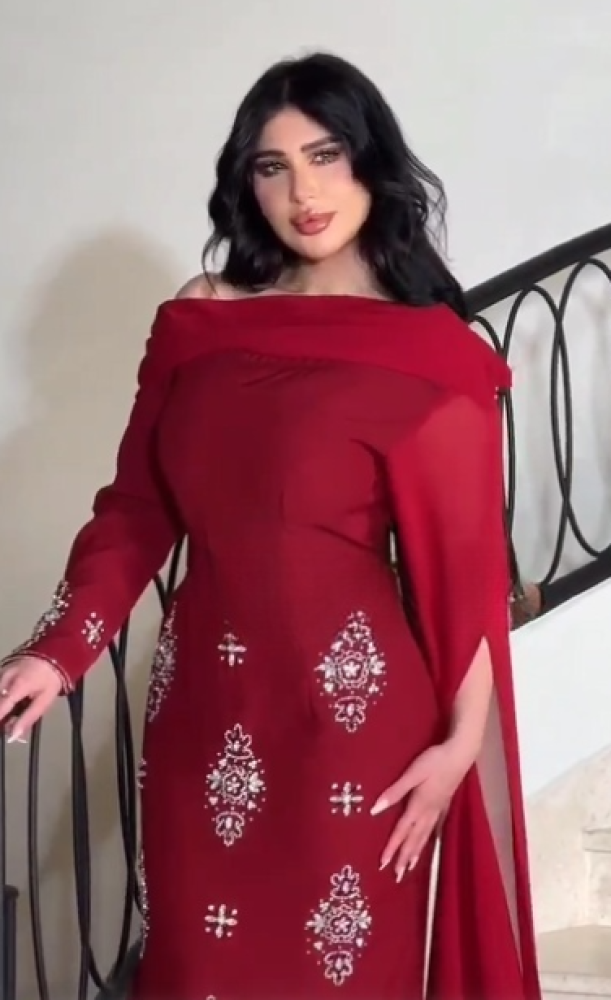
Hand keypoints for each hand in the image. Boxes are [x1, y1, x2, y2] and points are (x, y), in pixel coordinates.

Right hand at [0, 657, 62, 742]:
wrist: (52, 654)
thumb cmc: (50, 679)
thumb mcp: (44, 701)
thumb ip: (28, 718)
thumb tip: (13, 736)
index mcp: (18, 686)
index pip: (0, 708)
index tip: (1, 731)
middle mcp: (5, 678)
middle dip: (1, 714)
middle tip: (7, 724)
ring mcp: (1, 671)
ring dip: (2, 705)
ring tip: (10, 714)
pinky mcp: (0, 669)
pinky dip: (2, 697)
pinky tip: (8, 702)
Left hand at [371, 740, 472, 881]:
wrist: (460, 754)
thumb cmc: (435, 760)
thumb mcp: (413, 773)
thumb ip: (395, 791)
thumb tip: (375, 810)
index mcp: (419, 805)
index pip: (402, 831)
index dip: (392, 848)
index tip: (383, 864)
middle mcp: (429, 811)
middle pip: (414, 839)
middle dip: (404, 857)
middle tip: (396, 875)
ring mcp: (438, 809)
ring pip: (425, 836)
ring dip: (416, 852)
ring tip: (410, 867)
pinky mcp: (444, 803)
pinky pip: (434, 828)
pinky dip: (428, 840)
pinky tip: (428, 842)